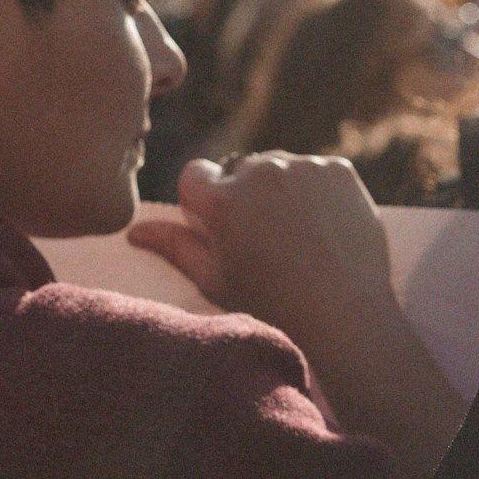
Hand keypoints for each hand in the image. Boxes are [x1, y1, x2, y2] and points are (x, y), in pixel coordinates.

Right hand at [130, 154, 397, 346]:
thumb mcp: (213, 280)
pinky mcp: (339, 168)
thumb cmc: (270, 304)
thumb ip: (174, 246)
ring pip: (279, 167)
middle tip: (261, 238)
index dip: (202, 202)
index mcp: (221, 198)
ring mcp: (304, 166)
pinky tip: (322, 227)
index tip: (218, 227)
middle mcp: (260, 170)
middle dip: (243, 193)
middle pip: (239, 169)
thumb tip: (136, 230)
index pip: (194, 174)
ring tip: (294, 236)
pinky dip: (316, 190)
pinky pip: (316, 170)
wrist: (343, 313)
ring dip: (280, 189)